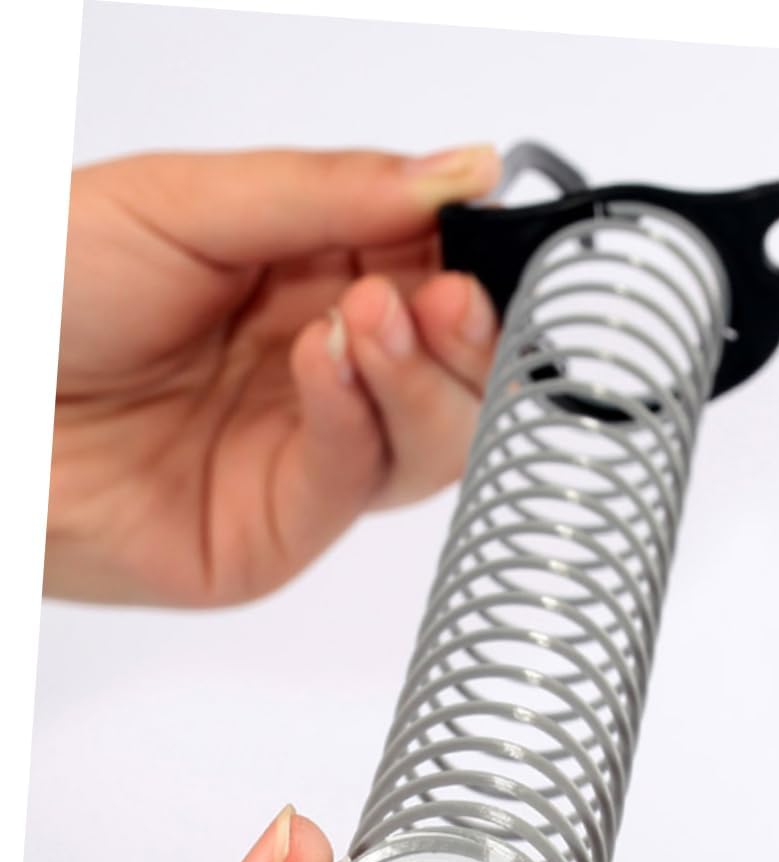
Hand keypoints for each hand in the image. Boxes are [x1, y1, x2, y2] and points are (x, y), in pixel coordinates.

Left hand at [48, 145, 502, 605]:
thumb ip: (332, 193)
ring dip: (421, 376)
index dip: (475, 265)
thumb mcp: (186, 203)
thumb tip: (468, 169)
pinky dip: (357, 419)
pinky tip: (322, 363)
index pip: (437, 281)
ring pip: (435, 441)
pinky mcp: (283, 528)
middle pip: (458, 377)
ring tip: (371, 317)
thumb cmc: (46, 291)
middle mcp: (328, 375)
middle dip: (467, 335)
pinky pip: (358, 482)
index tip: (485, 238)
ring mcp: (312, 455)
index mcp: (315, 286)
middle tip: (445, 295)